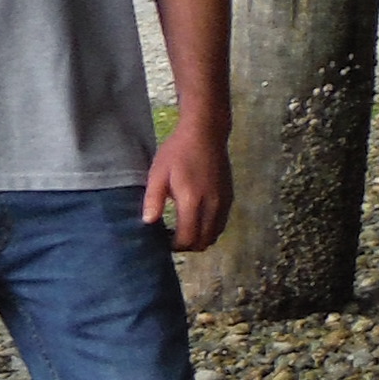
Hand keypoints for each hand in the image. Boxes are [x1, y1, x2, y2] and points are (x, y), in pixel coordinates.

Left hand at [144, 122, 233, 256]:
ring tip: (183, 229)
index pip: (188, 238)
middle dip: (187, 245)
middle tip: (172, 238)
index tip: (163, 240)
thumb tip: (148, 222)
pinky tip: (196, 219)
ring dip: (199, 238)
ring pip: (214, 235)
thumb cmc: (178, 152)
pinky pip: (221, 223)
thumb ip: (153, 199)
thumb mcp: (158, 173)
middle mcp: (212, 205)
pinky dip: (209, 228)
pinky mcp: (230, 197)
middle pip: (203, 242)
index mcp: (192, 201)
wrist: (206, 133)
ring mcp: (224, 202)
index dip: (175, 246)